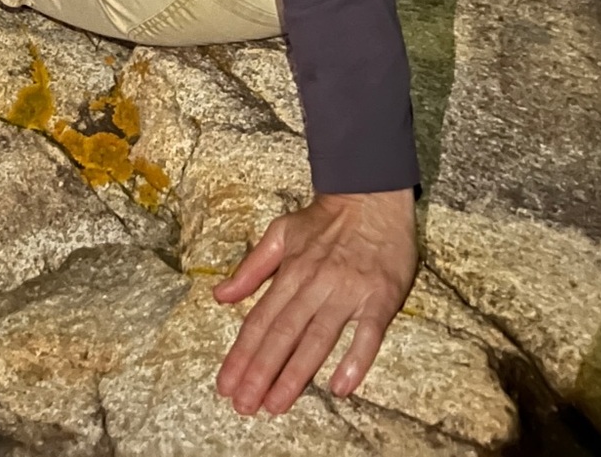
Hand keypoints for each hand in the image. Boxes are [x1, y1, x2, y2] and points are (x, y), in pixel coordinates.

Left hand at [213, 189, 416, 415]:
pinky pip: (367, 334)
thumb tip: (220, 296)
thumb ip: (251, 268)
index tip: (226, 384)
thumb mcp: (280, 234)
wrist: (370, 196)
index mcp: (290, 271)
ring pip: (318, 339)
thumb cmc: (323, 219)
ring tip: (276, 404)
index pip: (260, 320)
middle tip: (244, 405)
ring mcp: (348, 292)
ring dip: (296, 374)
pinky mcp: (380, 298)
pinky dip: (355, 360)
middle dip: (261, 372)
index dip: (241, 354)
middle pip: (283, 334)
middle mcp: (315, 284)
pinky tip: (340, 386)